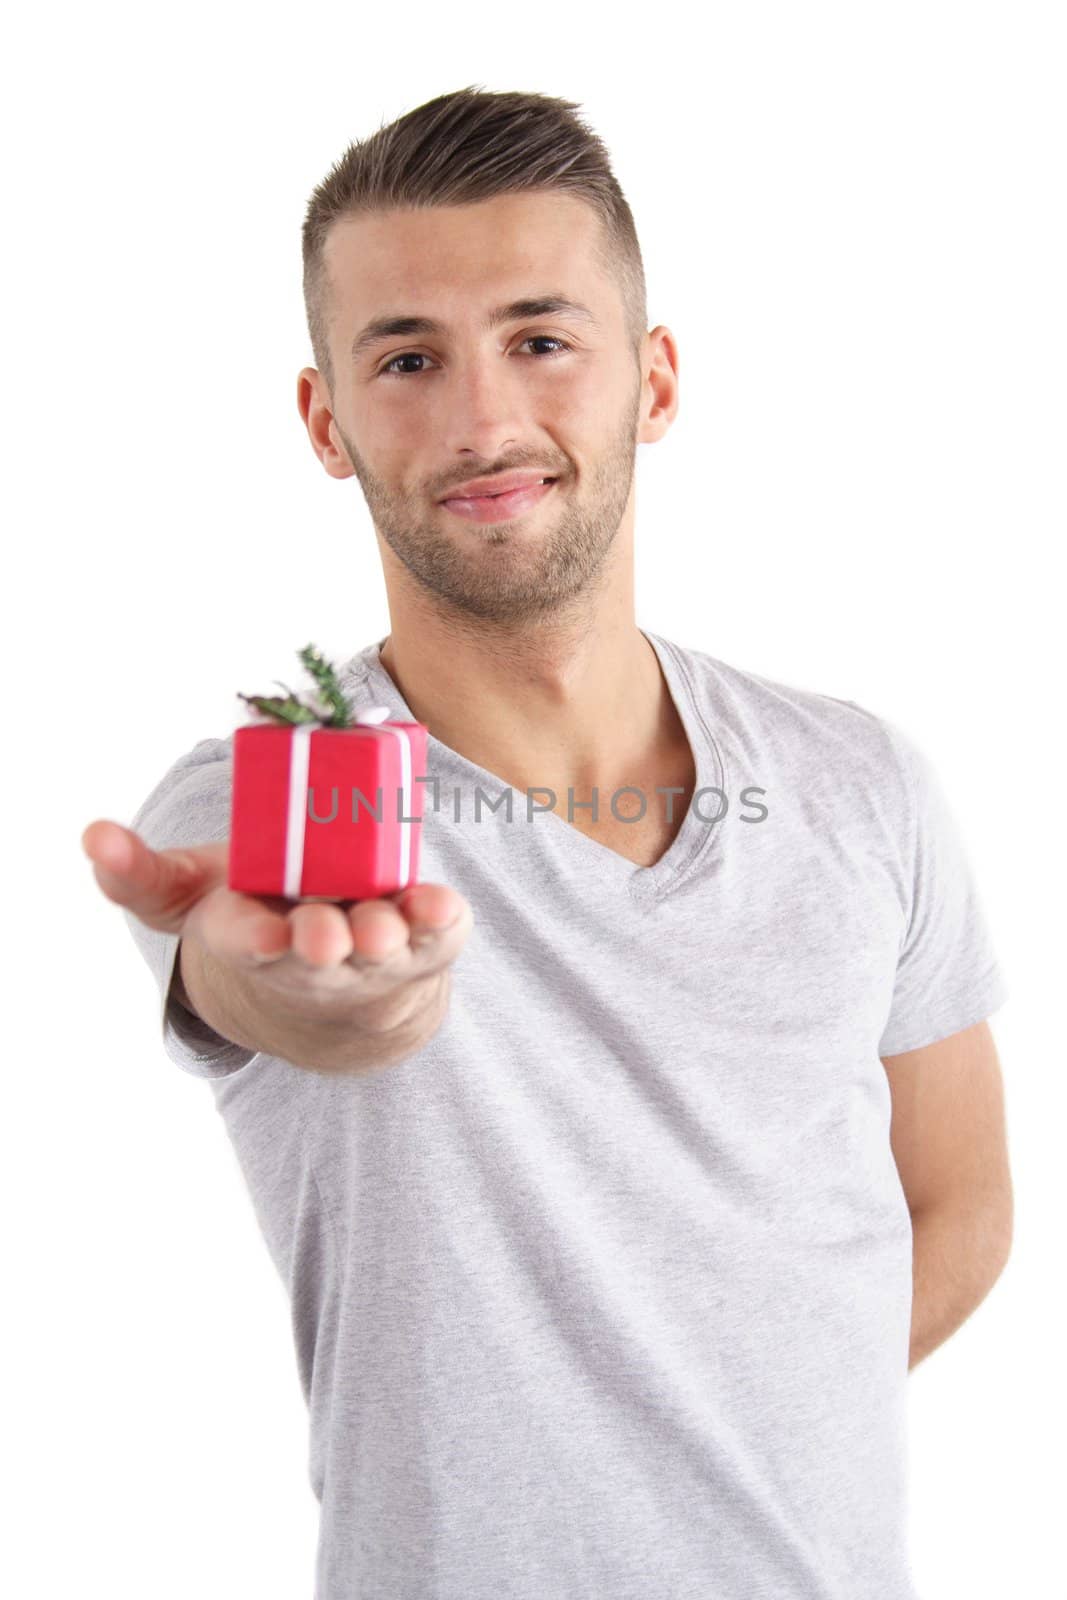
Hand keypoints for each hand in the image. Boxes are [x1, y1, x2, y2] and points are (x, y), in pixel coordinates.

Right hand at [82, 819, 472, 1068]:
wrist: (335, 961)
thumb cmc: (258, 913)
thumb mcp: (191, 896)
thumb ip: (140, 873)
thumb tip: (93, 835)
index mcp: (252, 940)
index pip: (248, 945)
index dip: (254, 941)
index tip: (262, 936)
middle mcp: (315, 955)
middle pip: (318, 956)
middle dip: (322, 945)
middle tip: (324, 934)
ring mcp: (374, 952)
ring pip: (380, 951)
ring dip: (385, 936)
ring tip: (385, 925)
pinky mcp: (424, 939)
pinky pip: (435, 933)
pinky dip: (438, 919)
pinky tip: (441, 903)